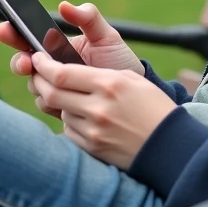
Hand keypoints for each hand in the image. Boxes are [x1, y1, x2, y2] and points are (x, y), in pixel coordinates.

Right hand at [0, 2, 142, 118]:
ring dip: (39, 83)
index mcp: (56, 47)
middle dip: (20, 62)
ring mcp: (54, 89)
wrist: (135, 95)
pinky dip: (52, 102)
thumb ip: (88, 18)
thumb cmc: (119, 61)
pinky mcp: (61, 108)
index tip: (5, 29)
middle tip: (28, 63)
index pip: (27, 39)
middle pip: (22, 64)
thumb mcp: (107, 36)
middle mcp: (51, 68)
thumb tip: (64, 6)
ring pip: (33, 87)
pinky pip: (46, 106)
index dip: (12, 33)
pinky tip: (66, 98)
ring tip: (58, 82)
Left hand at [30, 52, 177, 168]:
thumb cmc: (153, 106)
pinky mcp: (93, 148)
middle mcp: (98, 108)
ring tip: (72, 97)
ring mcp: (94, 130)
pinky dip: (70, 121)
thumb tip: (66, 70)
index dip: (43, 65)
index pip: (61, 73)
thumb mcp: (130, 79)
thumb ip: (98, 74)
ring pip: (59, 111)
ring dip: (58, 102)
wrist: (171, 145)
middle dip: (39, 81)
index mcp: (109, 84)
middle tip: (37, 74)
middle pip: (51, 93)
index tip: (37, 58)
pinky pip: (69, 130)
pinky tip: (84, 118)